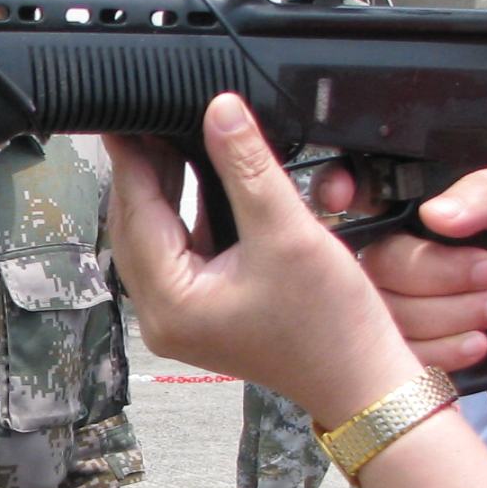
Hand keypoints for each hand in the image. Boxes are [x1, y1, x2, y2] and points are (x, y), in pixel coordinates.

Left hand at [105, 96, 418, 422]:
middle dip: (144, 170)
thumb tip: (219, 109)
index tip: (124, 113)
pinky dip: (186, 214)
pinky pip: (179, 252)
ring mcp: (179, 317)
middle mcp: (161, 316)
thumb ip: (246, 166)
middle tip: (149, 114)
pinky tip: (200, 177)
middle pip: (136, 226)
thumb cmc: (329, 322)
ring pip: (156, 237)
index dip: (132, 156)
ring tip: (172, 134)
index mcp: (169, 302)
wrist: (362, 378)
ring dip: (165, 189)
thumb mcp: (286, 231)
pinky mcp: (201, 312)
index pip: (136, 212)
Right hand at [325, 165, 486, 378]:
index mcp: (418, 207)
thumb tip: (437, 213)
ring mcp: (402, 303)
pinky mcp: (413, 347)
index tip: (344, 201)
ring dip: (454, 314)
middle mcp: (401, 253)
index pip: (355, 192)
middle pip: (379, 265)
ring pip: (391, 315)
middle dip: (440, 275)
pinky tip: (480, 339)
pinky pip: (404, 355)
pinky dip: (449, 350)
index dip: (338, 193)